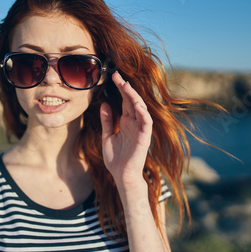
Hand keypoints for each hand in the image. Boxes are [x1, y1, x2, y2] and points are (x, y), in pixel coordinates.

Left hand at [100, 72, 152, 186]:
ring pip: (141, 108)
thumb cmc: (115, 158)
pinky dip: (143, 112)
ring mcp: (140, 129)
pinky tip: (137, 104)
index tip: (113, 76)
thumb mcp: (107, 136)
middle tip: (117, 76)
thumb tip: (104, 104)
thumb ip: (107, 121)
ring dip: (134, 97)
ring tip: (126, 86)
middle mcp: (134, 123)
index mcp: (126, 122)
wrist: (121, 175)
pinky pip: (146, 122)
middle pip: (132, 101)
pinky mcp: (144, 138)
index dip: (120, 89)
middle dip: (126, 88)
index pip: (125, 101)